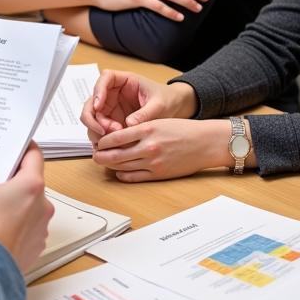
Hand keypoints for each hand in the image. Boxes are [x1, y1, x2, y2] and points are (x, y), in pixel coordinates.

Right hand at [0, 144, 53, 273]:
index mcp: (32, 184)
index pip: (35, 156)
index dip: (26, 149)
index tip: (19, 145)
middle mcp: (43, 204)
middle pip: (32, 183)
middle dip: (15, 180)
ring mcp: (41, 227)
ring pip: (31, 207)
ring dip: (17, 204)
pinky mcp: (35, 246)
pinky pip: (28, 229)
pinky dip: (17, 225)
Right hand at [81, 70, 196, 142]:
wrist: (174, 110)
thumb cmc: (167, 100)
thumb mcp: (159, 105)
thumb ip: (145, 113)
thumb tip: (129, 124)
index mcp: (124, 81)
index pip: (105, 78)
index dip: (98, 91)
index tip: (99, 106)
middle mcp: (113, 93)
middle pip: (92, 101)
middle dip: (94, 118)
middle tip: (104, 131)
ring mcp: (111, 108)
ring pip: (93, 118)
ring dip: (98, 130)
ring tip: (115, 139)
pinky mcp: (112, 122)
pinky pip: (101, 130)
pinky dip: (103, 138)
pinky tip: (113, 145)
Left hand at [93, 118, 230, 181]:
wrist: (205, 142)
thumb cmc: (184, 129)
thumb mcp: (159, 121)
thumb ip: (138, 129)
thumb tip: (118, 137)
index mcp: (147, 129)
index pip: (116, 137)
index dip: (103, 141)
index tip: (98, 142)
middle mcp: (148, 146)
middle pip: (115, 155)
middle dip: (101, 156)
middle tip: (94, 155)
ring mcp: (153, 162)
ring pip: (123, 167)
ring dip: (110, 166)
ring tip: (103, 163)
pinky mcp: (158, 174)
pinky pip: (135, 177)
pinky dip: (123, 175)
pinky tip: (119, 173)